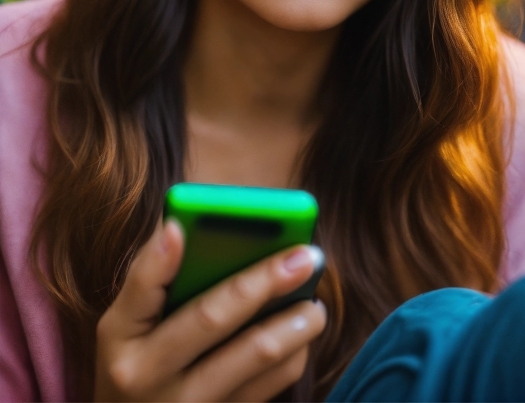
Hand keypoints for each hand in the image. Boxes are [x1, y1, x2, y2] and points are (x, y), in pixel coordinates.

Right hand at [94, 220, 326, 401]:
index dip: (159, 258)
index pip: (141, 288)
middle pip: (212, 318)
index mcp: (120, 338)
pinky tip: (300, 335)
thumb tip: (180, 228)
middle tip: (306, 257)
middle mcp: (147, 377)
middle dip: (263, 280)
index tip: (183, 227)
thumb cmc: (135, 361)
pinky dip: (292, 357)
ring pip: (252, 358)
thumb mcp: (125, 325)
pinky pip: (266, 389)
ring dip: (293, 324)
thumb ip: (151, 277)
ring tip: (315, 303)